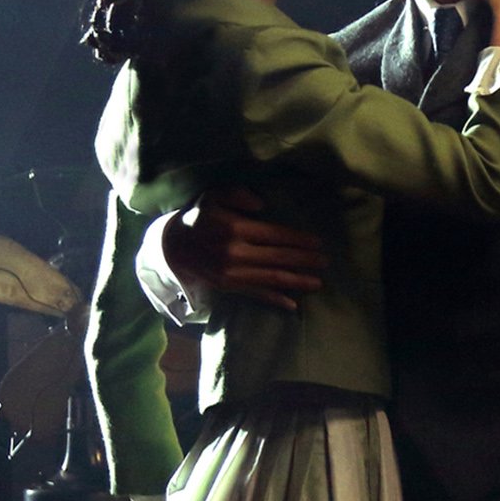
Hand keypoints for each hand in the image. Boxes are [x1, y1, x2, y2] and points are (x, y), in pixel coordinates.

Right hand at [161, 187, 326, 309]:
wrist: (173, 247)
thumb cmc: (200, 218)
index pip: (274, 235)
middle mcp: (235, 254)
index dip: (298, 239)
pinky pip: (257, 294)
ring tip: (318, 282)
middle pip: (278, 258)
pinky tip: (293, 305)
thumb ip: (237, 195)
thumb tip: (261, 204)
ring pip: (271, 278)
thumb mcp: (213, 197)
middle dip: (305, 260)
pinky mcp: (229, 287)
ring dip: (297, 281)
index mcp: (234, 229)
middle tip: (326, 261)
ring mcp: (232, 273)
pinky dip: (275, 299)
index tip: (318, 243)